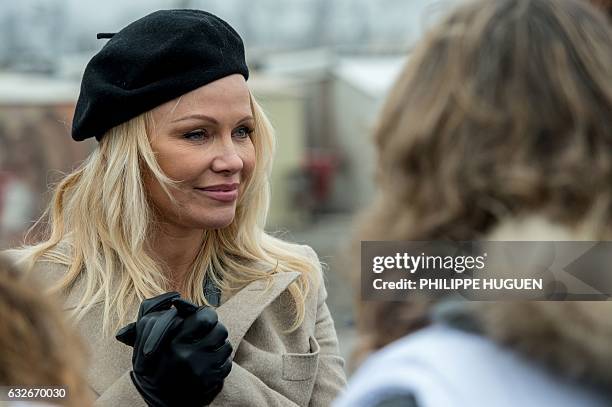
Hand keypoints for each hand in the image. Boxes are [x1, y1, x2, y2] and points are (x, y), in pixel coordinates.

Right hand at [116, 292, 231, 406]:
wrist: (155, 398)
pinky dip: (221, 362)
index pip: (205, 317)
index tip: (203, 318)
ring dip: (219, 346)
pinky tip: (210, 363)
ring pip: (226, 346)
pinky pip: (227, 364)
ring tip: (208, 349)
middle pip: (220, 330)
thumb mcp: (150, 340)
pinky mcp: (209, 381)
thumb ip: (163, 318)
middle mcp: (187, 354)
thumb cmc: (153, 364)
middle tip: (208, 334)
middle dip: (216, 330)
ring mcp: (200, 369)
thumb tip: (177, 300)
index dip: (207, 315)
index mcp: (173, 341)